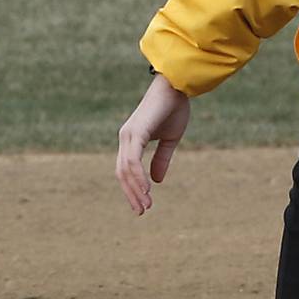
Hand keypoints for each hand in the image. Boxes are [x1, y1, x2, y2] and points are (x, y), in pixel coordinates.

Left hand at [116, 73, 191, 214]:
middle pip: (122, 174)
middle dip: (132, 194)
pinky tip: (146, 189)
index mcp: (131, 140)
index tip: (143, 205)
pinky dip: (138, 177)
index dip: (133, 188)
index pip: (126, 170)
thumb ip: (161, 159)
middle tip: (142, 211)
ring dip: (136, 190)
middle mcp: (125, 139)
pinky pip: (132, 161)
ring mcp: (128, 136)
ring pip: (126, 170)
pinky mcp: (135, 133)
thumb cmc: (173, 109)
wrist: (176, 87)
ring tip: (146, 205)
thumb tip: (156, 181)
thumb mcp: (170, 140)